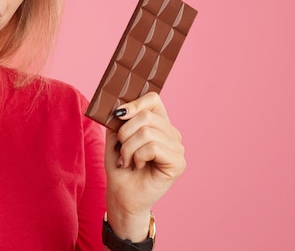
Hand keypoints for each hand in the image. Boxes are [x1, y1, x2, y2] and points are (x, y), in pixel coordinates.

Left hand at [104, 92, 185, 239]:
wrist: (122, 196)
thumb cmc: (120, 167)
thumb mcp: (115, 138)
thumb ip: (120, 120)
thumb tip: (120, 106)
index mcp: (159, 123)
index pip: (153, 99)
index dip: (135, 103)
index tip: (118, 115)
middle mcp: (171, 133)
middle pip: (146, 116)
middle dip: (125, 133)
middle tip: (122, 151)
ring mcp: (177, 147)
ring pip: (147, 132)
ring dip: (129, 149)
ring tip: (128, 161)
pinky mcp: (178, 162)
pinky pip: (153, 147)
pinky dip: (138, 157)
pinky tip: (138, 166)